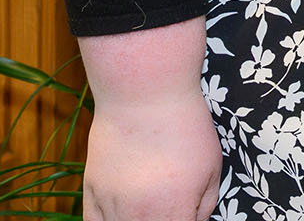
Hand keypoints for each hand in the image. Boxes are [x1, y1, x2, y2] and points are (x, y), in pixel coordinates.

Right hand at [82, 92, 221, 220]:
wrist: (145, 95)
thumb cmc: (185, 126)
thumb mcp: (211, 166)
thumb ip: (205, 204)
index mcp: (175, 210)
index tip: (185, 216)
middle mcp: (140, 215)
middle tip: (168, 207)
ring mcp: (112, 205)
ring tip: (148, 207)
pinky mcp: (91, 191)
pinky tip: (121, 215)